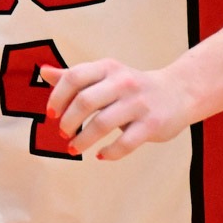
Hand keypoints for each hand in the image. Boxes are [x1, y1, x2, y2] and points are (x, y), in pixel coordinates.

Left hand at [41, 60, 194, 160]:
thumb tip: (43, 71)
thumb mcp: (105, 75)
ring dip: (82, 140)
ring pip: (102, 125)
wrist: (179, 92)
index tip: (52, 114)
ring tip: (74, 148)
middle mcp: (123, 82)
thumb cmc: (132, 86)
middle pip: (85, 101)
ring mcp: (139, 104)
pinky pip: (125, 144)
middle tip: (63, 132)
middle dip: (68, 121)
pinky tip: (101, 155)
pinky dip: (108, 152)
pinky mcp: (152, 124)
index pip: (75, 77)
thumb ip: (75, 76)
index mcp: (108, 68)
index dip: (58, 97)